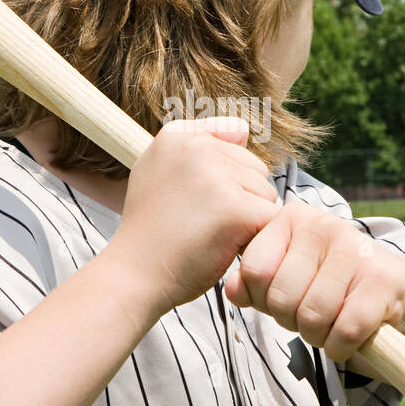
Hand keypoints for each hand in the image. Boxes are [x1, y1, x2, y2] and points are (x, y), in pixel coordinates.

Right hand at [105, 116, 280, 314]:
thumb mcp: (157, 171)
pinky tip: (224, 246)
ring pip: (265, 194)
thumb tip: (244, 130)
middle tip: (202, 222)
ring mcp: (217, 177)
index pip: (234, 143)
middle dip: (240, 198)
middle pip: (255, 169)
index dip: (224, 179)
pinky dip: (255, 238)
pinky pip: (270, 219)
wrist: (134, 275)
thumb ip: (196, 145)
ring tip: (210, 234)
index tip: (195, 200)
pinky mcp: (236, 209)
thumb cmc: (152, 231)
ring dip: (248, 219)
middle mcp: (196, 148)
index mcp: (176, 136)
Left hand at [223, 200, 404, 362]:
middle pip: (280, 298)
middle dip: (290, 322)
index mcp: (291, 218)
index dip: (261, 299)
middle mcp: (323, 225)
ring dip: (318, 337)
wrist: (397, 288)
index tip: (280, 300)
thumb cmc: (330, 283)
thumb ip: (253, 283)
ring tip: (329, 325)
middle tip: (309, 316)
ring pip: (312, 316)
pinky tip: (348, 338)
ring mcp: (355, 249)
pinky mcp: (383, 279)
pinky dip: (341, 347)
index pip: (254, 270)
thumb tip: (232, 289)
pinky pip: (346, 330)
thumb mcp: (286, 277)